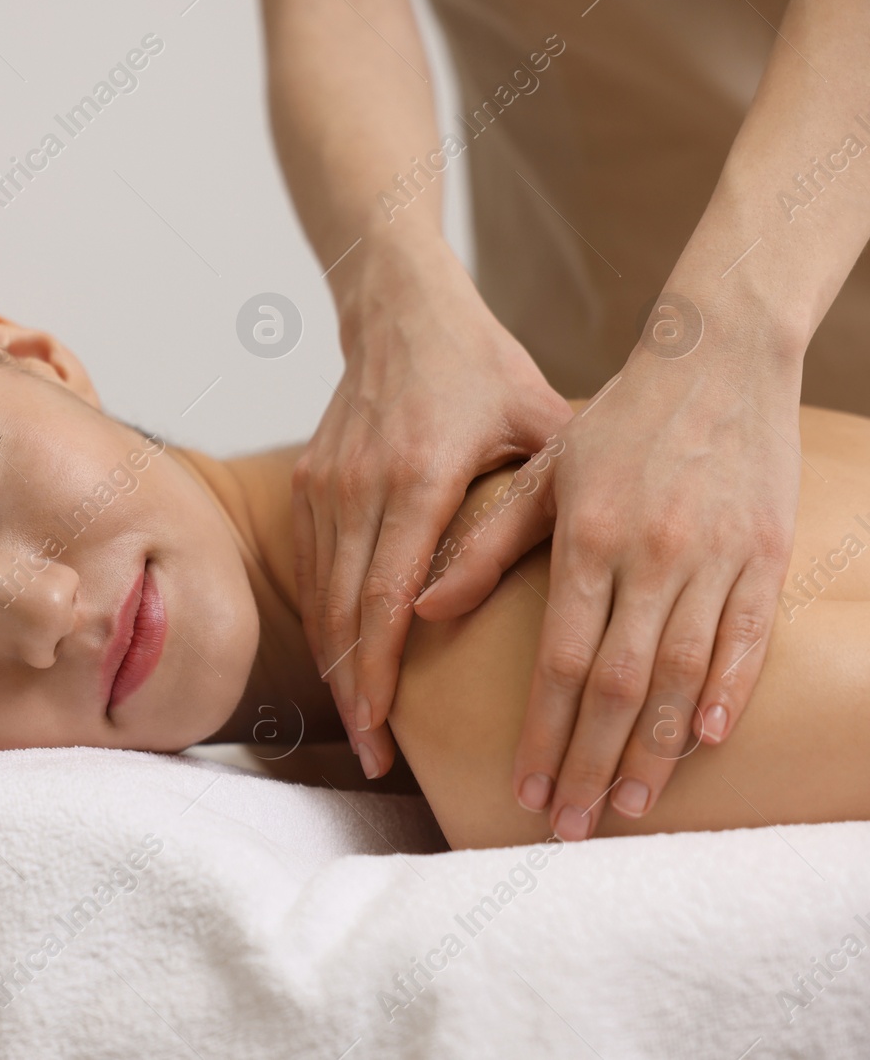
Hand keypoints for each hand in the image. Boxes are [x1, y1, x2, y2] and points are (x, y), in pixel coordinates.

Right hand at [292, 235, 572, 779]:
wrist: (398, 310)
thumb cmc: (478, 364)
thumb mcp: (534, 417)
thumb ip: (553, 492)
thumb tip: (602, 566)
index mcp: (419, 475)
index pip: (388, 596)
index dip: (383, 672)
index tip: (389, 731)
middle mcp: (362, 485)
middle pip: (346, 612)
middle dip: (357, 691)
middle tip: (374, 755)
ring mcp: (327, 484)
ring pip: (320, 594)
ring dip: (336, 664)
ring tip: (360, 724)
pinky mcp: (310, 481)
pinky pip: (312, 565)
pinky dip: (324, 620)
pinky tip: (343, 660)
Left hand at [415, 295, 803, 838]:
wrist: (717, 357)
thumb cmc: (616, 423)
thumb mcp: (540, 473)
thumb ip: (484, 546)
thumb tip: (420, 610)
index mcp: (587, 539)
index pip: (560, 660)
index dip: (543, 734)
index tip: (524, 789)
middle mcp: (650, 555)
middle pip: (618, 685)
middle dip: (591, 764)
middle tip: (570, 827)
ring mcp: (714, 556)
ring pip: (683, 675)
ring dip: (656, 751)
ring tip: (631, 808)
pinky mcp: (764, 552)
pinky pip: (747, 638)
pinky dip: (728, 693)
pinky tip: (705, 743)